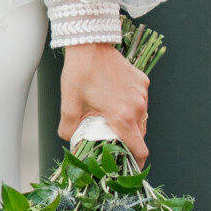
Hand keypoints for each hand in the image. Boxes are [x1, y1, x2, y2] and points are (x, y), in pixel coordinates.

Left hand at [60, 43, 149, 167]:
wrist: (90, 44)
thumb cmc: (80, 73)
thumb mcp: (69, 106)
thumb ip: (69, 130)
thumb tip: (71, 140)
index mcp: (123, 116)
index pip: (140, 149)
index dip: (136, 162)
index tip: (130, 167)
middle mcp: (138, 106)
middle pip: (140, 135)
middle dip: (129, 142)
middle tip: (113, 143)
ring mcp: (142, 93)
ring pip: (141, 117)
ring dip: (130, 123)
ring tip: (112, 121)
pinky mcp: (142, 81)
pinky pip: (140, 101)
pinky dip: (131, 106)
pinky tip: (115, 100)